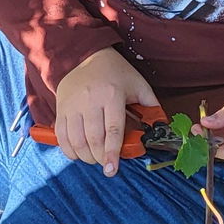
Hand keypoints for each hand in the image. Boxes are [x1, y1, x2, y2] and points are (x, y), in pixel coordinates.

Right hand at [53, 48, 158, 176]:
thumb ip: (151, 105)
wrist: (87, 55)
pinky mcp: (61, 107)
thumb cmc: (116, 72)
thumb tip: (163, 128)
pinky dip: (69, 150)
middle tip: (106, 163)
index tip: (112, 169)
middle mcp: (90, 100)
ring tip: (94, 158)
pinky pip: (61, 135)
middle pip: (93, 138)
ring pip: (76, 140)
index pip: (112, 130)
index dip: (112, 152)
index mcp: (112, 94)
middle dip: (100, 157)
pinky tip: (78, 153)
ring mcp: (72, 104)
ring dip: (85, 156)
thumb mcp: (138, 83)